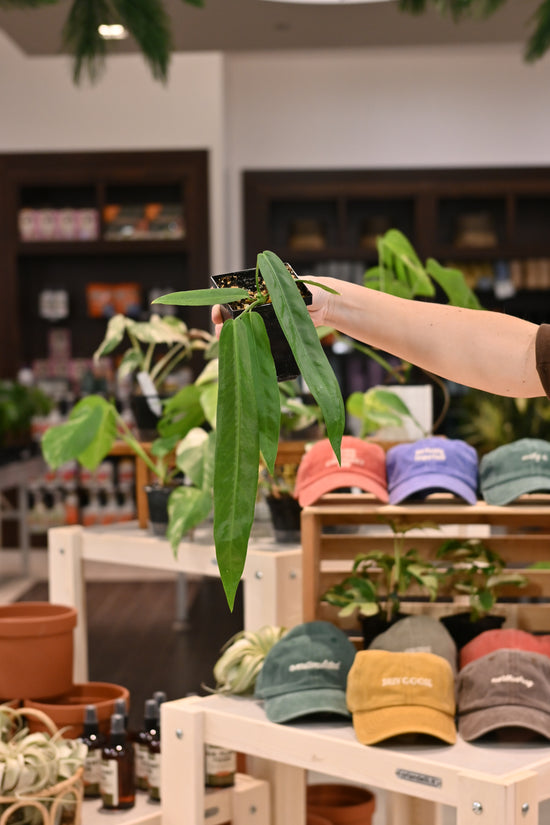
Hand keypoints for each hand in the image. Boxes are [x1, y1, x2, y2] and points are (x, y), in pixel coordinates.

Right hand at [211, 276, 335, 334]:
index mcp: (261, 290)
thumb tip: (266, 298)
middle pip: (236, 312)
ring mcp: (266, 318)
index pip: (236, 295)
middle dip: (225, 321)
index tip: (219, 311)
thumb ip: (280, 292)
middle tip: (219, 330)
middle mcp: (260, 304)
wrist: (326, 305)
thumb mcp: (293, 287)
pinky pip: (259, 337)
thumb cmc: (310, 290)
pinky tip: (243, 349)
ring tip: (226, 341)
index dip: (224, 303)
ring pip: (245, 326)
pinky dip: (250, 343)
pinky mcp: (274, 332)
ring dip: (234, 334)